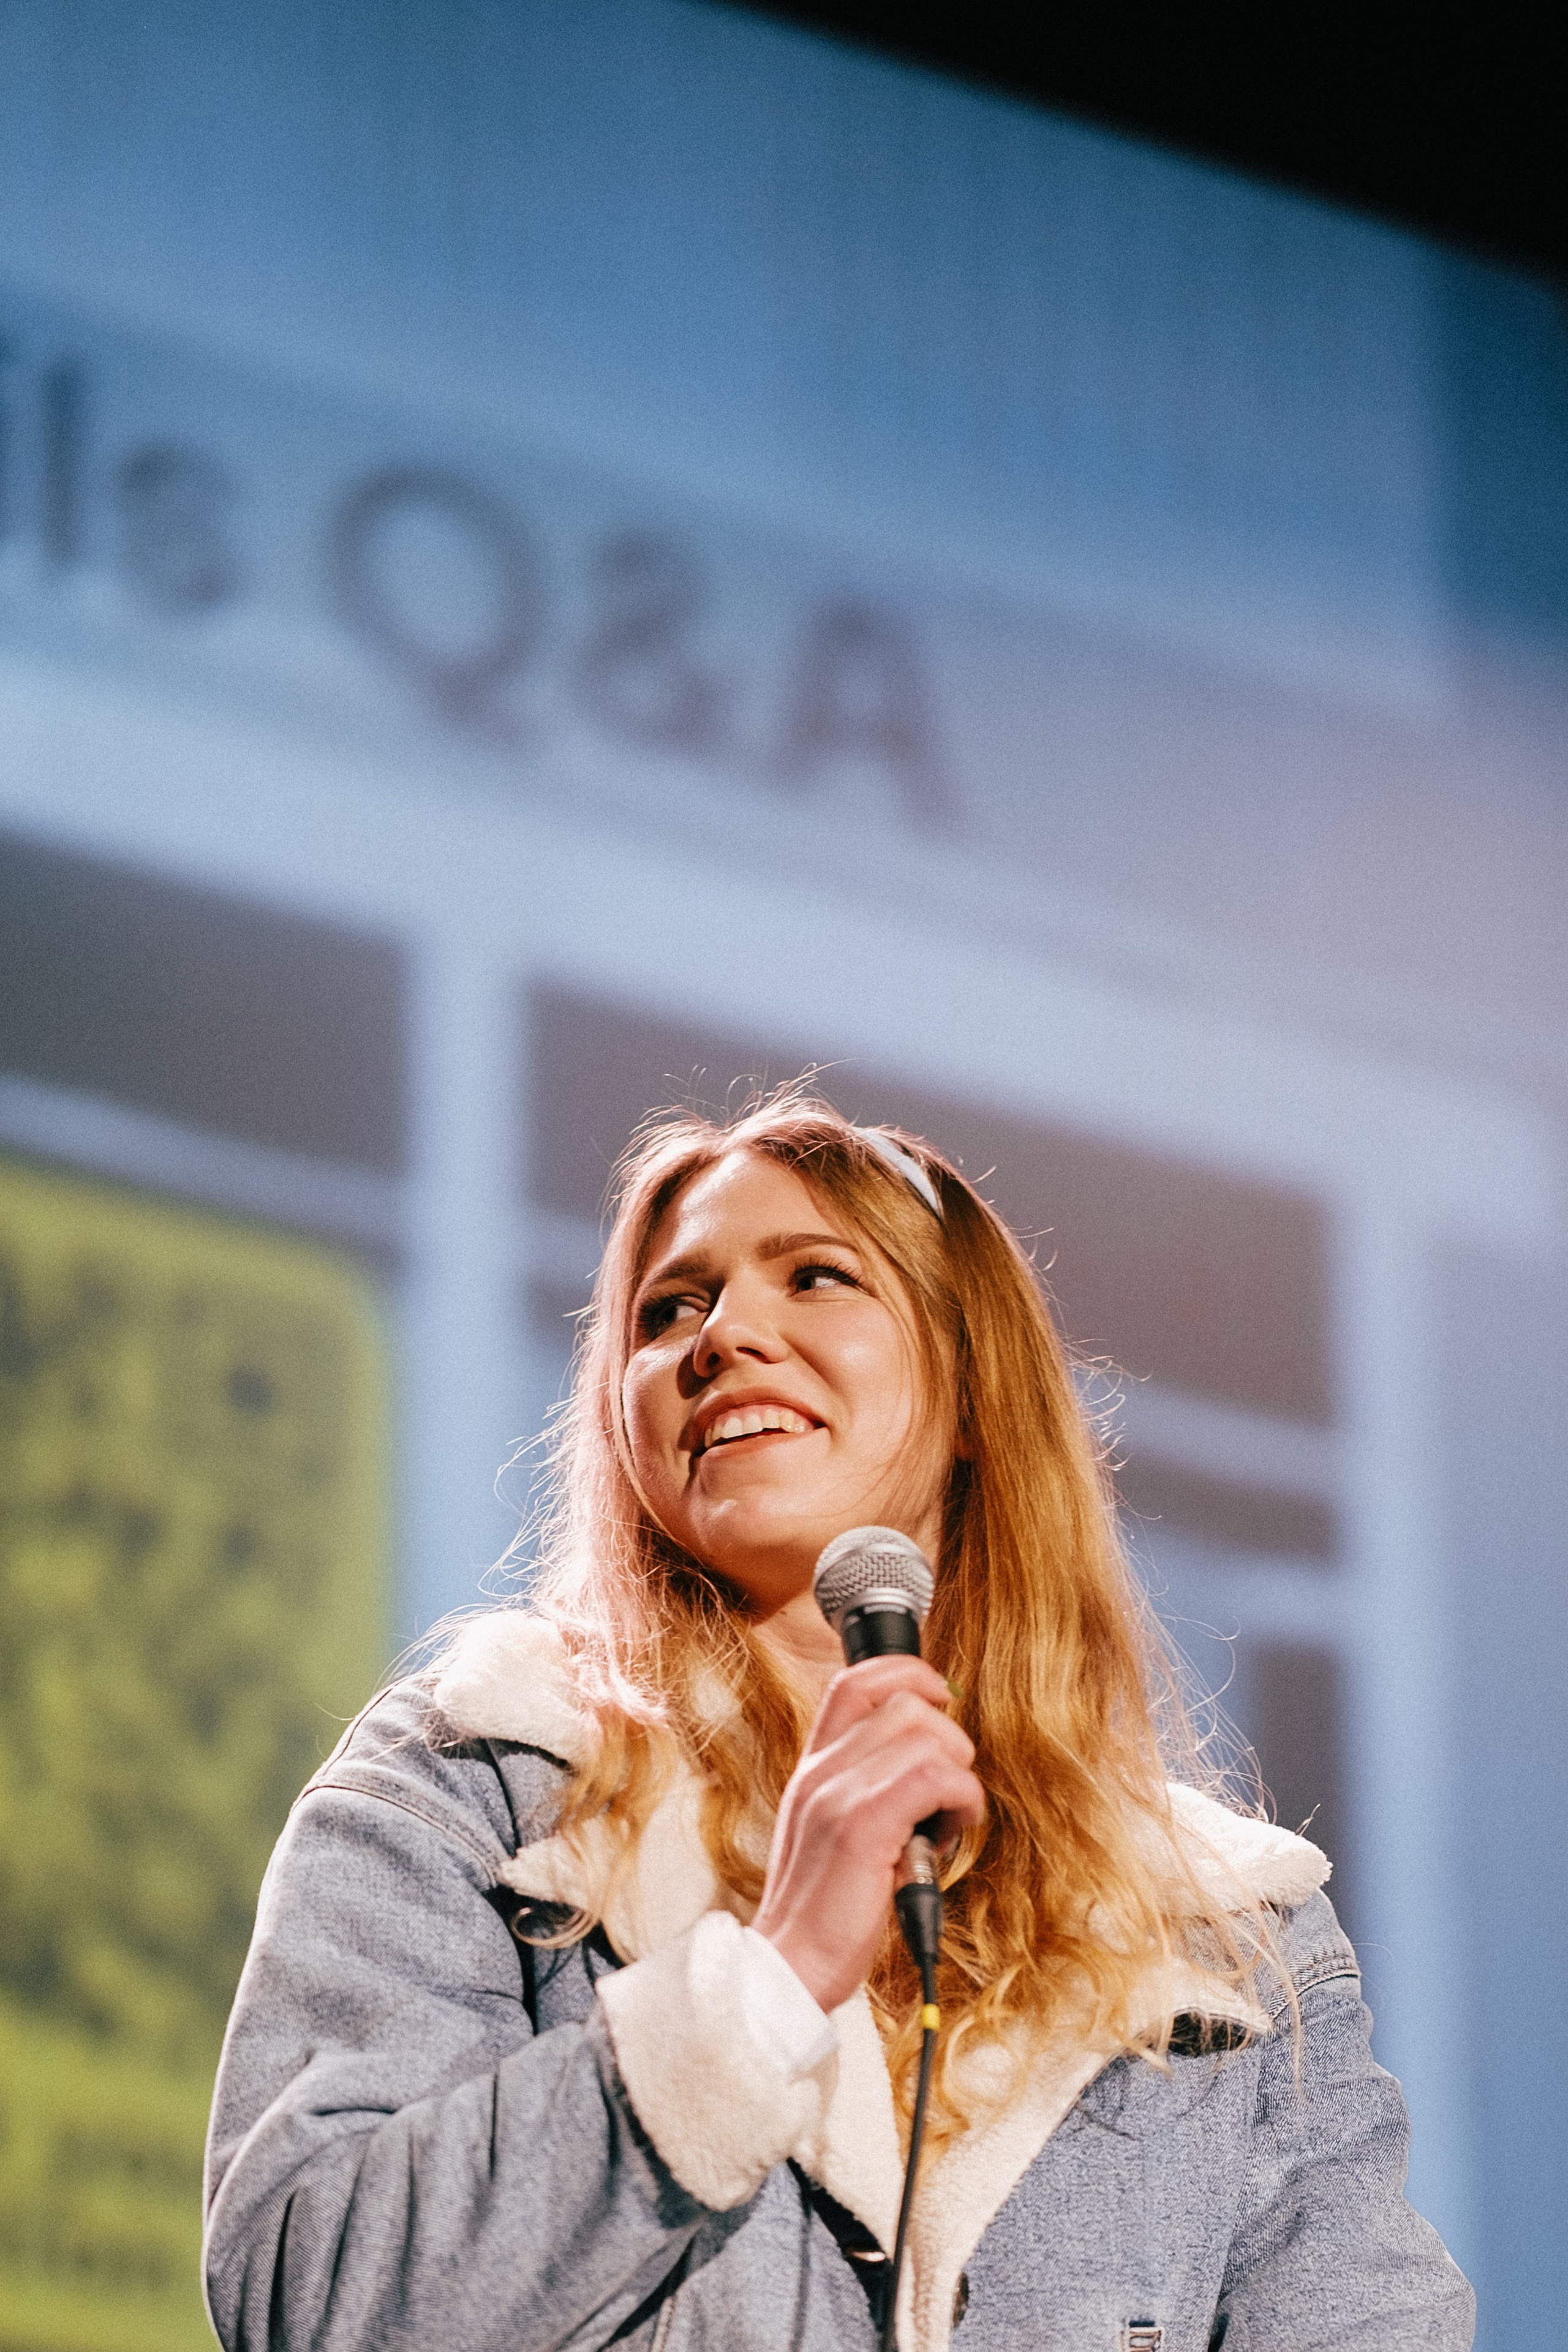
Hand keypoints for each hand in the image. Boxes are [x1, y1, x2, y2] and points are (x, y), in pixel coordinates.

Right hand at [751, 1656, 984, 2013]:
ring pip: (926, 1734)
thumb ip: (862, 1789)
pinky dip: (961, 1800)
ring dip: (958, 1773)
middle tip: (946, 1793)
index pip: (854, 1681)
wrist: (787, 1967)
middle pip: (904, 1701)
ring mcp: (838, 1795)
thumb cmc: (822, 1909)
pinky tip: (950, 1832)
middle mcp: (820, 1771)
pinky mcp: (862, 1826)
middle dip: (947, 1739)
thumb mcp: (832, 1832)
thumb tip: (924, 1759)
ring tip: (947, 1820)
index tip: (941, 1698)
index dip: (907, 1672)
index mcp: (813, 1768)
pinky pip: (934, 1778)